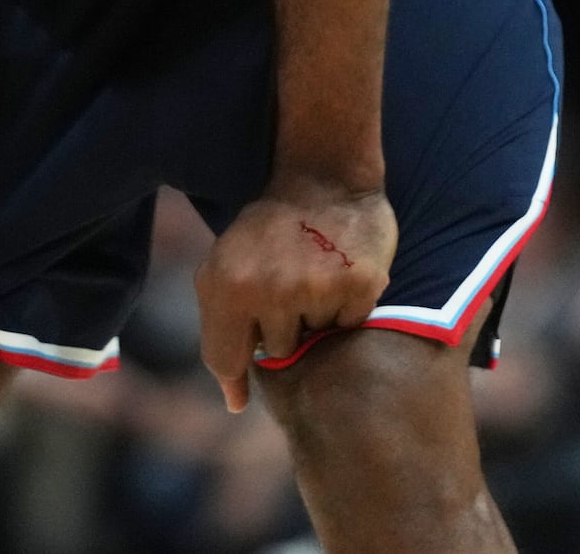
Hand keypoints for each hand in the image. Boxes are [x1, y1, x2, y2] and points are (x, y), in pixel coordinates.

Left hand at [196, 176, 394, 411]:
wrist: (324, 177)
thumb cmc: (268, 231)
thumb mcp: (224, 268)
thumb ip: (221, 332)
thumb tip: (234, 403)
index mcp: (228, 285)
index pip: (225, 360)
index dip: (234, 375)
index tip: (240, 394)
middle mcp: (271, 290)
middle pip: (278, 353)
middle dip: (282, 328)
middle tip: (288, 286)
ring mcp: (316, 288)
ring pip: (316, 341)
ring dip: (316, 316)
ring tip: (314, 275)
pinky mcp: (358, 284)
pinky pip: (350, 324)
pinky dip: (347, 307)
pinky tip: (338, 272)